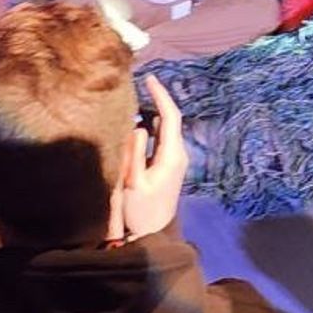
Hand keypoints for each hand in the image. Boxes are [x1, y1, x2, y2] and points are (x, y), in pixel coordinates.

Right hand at [118, 74, 187, 240]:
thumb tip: (138, 126)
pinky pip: (163, 138)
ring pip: (166, 128)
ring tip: (138, 99)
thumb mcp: (133, 184)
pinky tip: (140, 123)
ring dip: (154, 112)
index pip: (171, 116)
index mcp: (172, 155)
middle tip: (140, 85)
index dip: (161, 95)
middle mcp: (178, 154)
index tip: (150, 78)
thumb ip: (135, 154)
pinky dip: (153, 126)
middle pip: (170, 119)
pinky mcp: (169, 165)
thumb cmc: (141, 212)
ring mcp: (176, 159)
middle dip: (157, 100)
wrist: (152, 235)